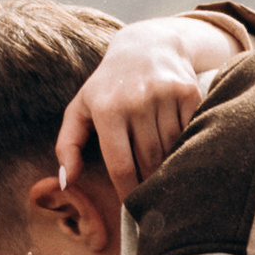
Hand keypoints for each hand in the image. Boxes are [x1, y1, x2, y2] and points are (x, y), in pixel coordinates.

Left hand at [53, 15, 235, 196]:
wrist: (147, 46)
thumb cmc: (107, 86)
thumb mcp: (80, 109)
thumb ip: (67, 146)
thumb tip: (65, 182)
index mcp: (107, 109)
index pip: (121, 164)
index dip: (127, 192)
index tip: (130, 209)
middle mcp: (136, 100)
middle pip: (148, 160)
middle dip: (149, 183)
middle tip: (150, 199)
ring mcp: (164, 94)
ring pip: (171, 149)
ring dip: (168, 166)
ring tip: (164, 177)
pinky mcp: (188, 92)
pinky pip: (189, 132)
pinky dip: (185, 145)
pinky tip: (179, 150)